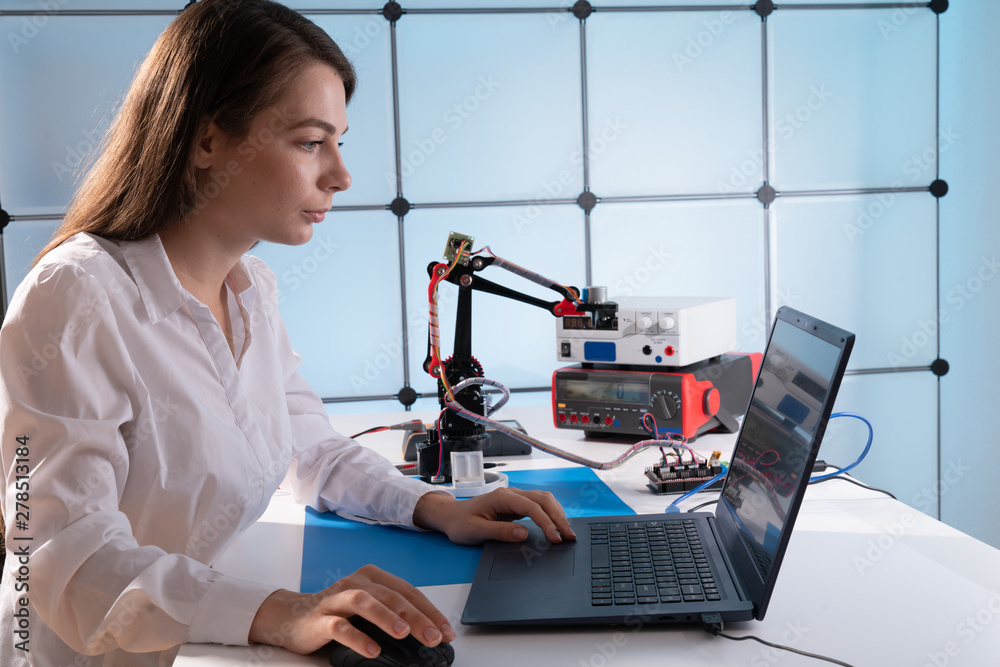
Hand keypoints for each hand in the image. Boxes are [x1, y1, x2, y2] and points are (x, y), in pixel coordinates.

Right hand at [248, 564, 455, 657]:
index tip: (447, 631)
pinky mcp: (320, 618)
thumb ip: (392, 616)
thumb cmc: (337, 613)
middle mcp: (356, 582)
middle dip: (416, 617)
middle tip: (434, 637)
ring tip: (404, 633)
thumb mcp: (368, 610)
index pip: (408, 592)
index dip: (430, 611)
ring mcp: (336, 598)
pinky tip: (372, 650)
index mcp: (373, 577)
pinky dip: (357, 637)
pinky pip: (339, 626)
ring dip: (387, 617)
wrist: (292, 617)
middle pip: (391, 596)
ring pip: (364, 602)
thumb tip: (427, 636)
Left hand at [412, 486, 577, 545]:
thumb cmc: (461, 524)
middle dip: (558, 517)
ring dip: (558, 514)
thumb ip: (499, 532)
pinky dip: (552, 514)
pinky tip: (558, 525)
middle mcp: (511, 494)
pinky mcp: (517, 505)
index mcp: (502, 497)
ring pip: (544, 500)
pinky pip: (539, 506)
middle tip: (570, 536)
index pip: (531, 507)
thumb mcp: (476, 530)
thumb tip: (524, 533)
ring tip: (568, 532)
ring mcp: (515, 498)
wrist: (452, 516)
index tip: (555, 538)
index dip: (546, 522)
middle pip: (543, 500)